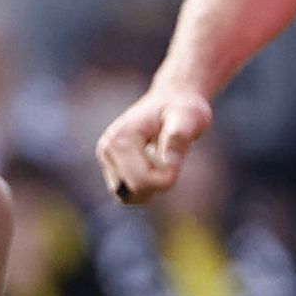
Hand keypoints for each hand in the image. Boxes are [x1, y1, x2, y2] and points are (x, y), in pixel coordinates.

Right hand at [96, 82, 210, 204]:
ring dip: (150, 187)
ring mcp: (106, 159)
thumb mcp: (190, 117)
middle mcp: (106, 150)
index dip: (167, 178)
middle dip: (157, 184)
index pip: (140, 182)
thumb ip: (179, 137)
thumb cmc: (183, 107)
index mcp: (119, 140)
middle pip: (133, 193)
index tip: (178, 160)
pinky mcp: (111, 165)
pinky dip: (145, 186)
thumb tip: (168, 163)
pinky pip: (127, 192)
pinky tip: (154, 166)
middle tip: (171, 160)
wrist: (173, 98)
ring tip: (162, 162)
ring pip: (127, 196)